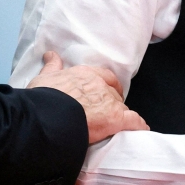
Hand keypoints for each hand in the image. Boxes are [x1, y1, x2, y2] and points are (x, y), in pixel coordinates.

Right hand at [26, 51, 148, 142]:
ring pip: (122, 108)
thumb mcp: (45, 78)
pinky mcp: (115, 119)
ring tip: (119, 126)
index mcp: (85, 74)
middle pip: (114, 94)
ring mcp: (109, 102)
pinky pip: (133, 121)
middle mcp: (100, 85)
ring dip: (121, 115)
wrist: (48, 116)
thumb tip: (51, 55)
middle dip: (112, 102)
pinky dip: (138, 125)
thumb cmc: (44, 98)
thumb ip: (52, 66)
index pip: (105, 77)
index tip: (107, 91)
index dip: (108, 85)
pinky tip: (140, 129)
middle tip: (108, 112)